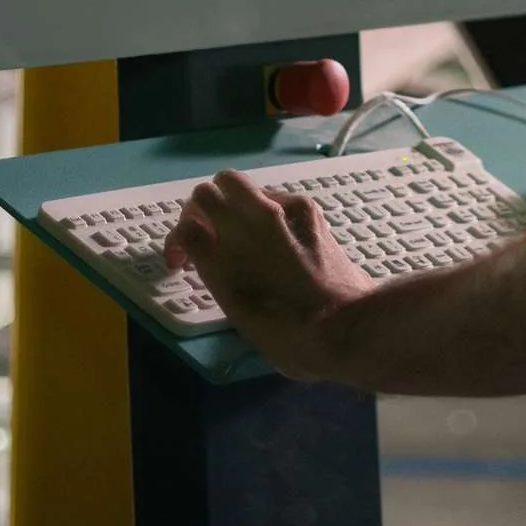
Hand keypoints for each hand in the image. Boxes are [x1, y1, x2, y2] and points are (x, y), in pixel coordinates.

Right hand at [163, 170, 372, 377]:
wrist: (347, 326)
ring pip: (238, 185)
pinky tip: (281, 237)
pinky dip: (268, 211)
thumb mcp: (240, 316)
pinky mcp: (307, 207)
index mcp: (221, 263)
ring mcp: (277, 211)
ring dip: (233, 204)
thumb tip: (215, 259)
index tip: (184, 262)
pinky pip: (274, 197)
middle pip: (205, 193)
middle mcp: (244, 227)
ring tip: (243, 231)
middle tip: (209, 235)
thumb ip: (221, 278)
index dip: (179, 243)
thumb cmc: (291, 339)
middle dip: (202, 211)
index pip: (185, 230)